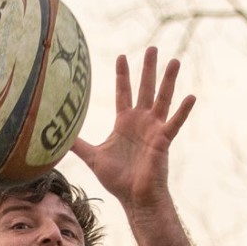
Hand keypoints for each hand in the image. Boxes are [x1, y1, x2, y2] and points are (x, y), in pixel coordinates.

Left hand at [71, 48, 193, 215]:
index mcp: (125, 123)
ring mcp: (154, 129)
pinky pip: (175, 122)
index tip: (122, 55)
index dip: (123, 75)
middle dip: (148, 68)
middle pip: (145, 88)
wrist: (134, 198)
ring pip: (162, 99)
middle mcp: (141, 121)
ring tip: (175, 61)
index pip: (123, 92)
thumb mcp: (92, 157)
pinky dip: (183, 111)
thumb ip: (77, 144)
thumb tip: (55, 137)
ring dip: (168, 80)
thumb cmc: (117, 180)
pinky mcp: (163, 141)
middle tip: (152, 48)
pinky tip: (191, 96)